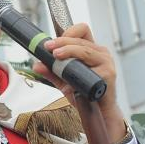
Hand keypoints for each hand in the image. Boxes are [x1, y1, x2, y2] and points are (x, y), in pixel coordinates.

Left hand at [32, 23, 126, 143]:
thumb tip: (36, 65)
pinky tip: (70, 78)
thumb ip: (52, 71)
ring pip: (85, 50)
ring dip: (69, 50)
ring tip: (56, 55)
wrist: (100, 113)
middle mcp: (100, 53)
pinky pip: (91, 69)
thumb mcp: (64, 80)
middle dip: (62, 42)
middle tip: (48, 47)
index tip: (53, 42)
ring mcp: (106, 62)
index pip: (82, 30)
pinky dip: (78, 72)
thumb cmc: (84, 93)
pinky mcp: (108, 74)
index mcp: (91, 49)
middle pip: (80, 40)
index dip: (68, 32)